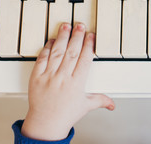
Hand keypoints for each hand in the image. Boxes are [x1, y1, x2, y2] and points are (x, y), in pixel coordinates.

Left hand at [21, 23, 114, 140]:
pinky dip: (47, 48)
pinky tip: (52, 40)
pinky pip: (42, 59)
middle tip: (80, 25)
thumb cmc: (65, 115)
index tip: (91, 36)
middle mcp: (64, 78)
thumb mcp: (86, 106)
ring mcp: (49, 76)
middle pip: (72, 52)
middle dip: (77, 37)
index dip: (88, 45)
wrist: (45, 124)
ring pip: (58, 52)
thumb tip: (113, 104)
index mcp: (77, 83)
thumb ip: (101, 100)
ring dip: (63, 38)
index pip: (85, 59)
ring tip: (66, 26)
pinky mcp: (37, 77)